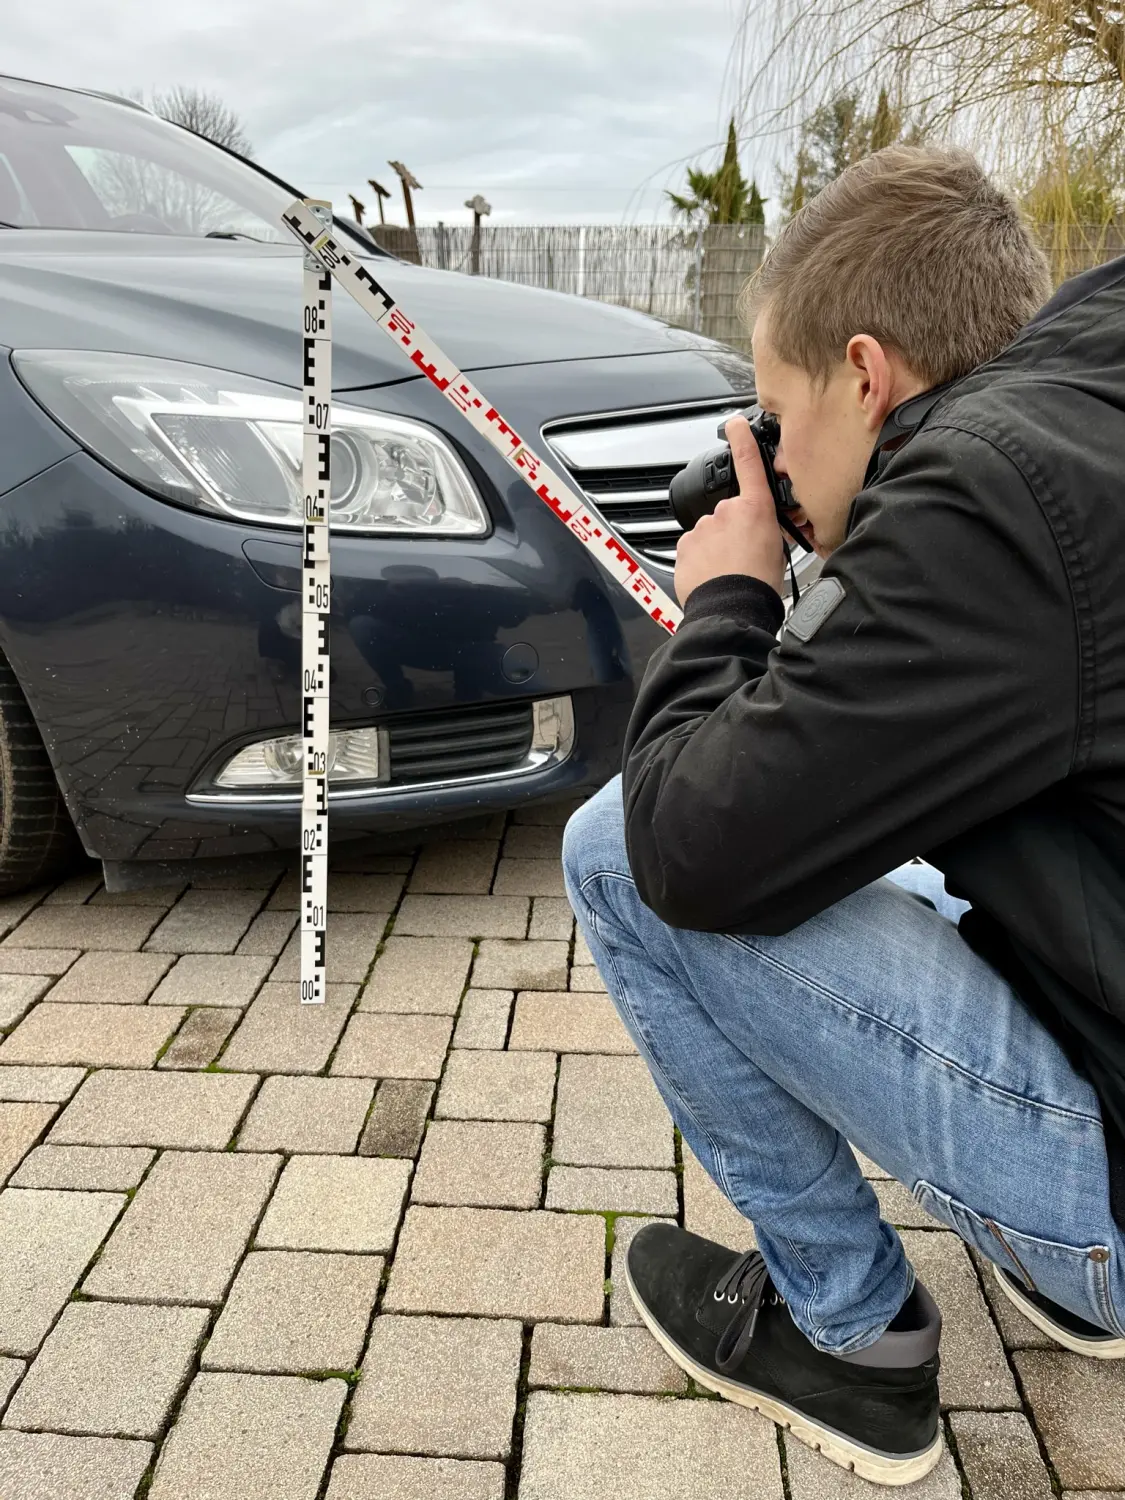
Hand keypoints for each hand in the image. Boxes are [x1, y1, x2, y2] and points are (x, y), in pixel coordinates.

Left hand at [673, 414, 786, 605]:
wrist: (733, 609)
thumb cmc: (760, 585)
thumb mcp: (779, 551)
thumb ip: (768, 530)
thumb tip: (765, 529)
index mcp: (755, 509)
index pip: (748, 464)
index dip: (742, 440)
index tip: (734, 424)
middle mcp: (726, 512)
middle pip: (728, 514)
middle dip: (733, 531)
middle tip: (744, 557)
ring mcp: (702, 528)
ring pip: (709, 533)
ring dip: (716, 548)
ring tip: (728, 572)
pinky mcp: (685, 546)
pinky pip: (694, 549)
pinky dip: (701, 560)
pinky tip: (712, 576)